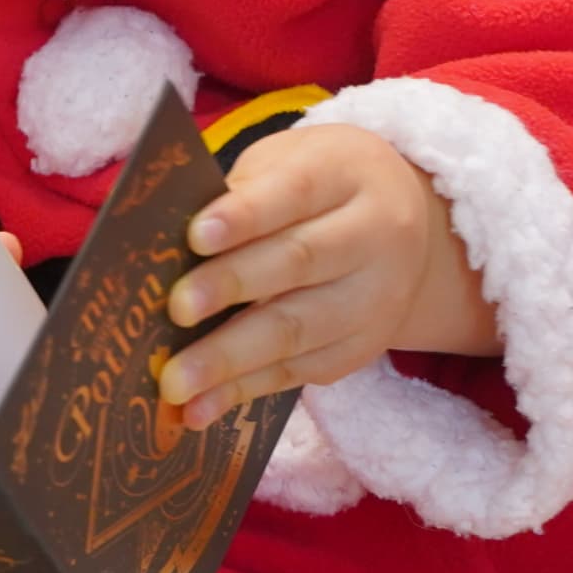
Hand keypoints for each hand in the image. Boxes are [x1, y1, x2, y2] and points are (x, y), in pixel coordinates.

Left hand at [161, 124, 496, 427]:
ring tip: (176, 382)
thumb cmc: (319, 189)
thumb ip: (241, 194)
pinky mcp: (360, 349)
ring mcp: (374, 299)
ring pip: (298, 329)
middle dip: (232, 286)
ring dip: (231, 358)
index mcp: (347, 175)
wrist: (405, 227)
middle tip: (175, 309)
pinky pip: (298, 372)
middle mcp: (373, 235)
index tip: (195, 235)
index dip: (245, 215)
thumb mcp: (290, 163)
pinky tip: (200, 408)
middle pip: (299, 261)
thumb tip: (167, 248)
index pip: (294, 192)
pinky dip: (243, 391)